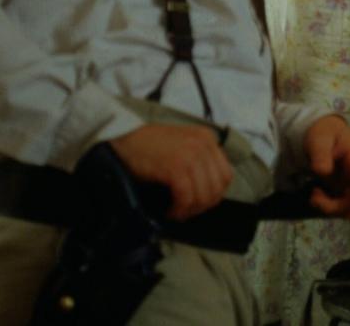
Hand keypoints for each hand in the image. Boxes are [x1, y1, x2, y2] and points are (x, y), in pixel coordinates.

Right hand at [109, 124, 231, 220]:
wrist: (124, 137)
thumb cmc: (148, 145)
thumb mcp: (182, 145)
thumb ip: (199, 160)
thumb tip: (207, 191)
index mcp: (207, 139)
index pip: (225, 175)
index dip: (213, 194)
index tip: (198, 203)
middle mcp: (203, 145)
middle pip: (217, 187)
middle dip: (202, 205)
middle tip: (186, 211)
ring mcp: (191, 155)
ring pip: (203, 195)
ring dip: (190, 209)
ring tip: (176, 212)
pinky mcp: (176, 167)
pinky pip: (186, 197)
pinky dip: (179, 209)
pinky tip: (170, 210)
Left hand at [303, 115, 349, 225]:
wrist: (320, 130)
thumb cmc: (323, 131)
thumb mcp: (320, 139)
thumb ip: (321, 154)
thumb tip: (323, 171)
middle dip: (337, 207)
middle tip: (315, 200)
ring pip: (348, 204)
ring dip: (330, 206)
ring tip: (314, 196)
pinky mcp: (342, 186)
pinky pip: (339, 202)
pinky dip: (326, 204)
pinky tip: (315, 194)